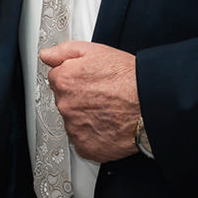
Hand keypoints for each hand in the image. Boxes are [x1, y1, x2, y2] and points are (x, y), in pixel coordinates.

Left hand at [39, 40, 140, 162]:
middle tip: (102, 96)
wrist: (151, 104)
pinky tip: (108, 126)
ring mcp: (74, 128)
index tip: (89, 81)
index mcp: (63, 81)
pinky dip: (93, 136)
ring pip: (74, 122)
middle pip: (65, 101)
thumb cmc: (129, 79)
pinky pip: (83, 141)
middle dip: (79, 99)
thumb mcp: (95, 51)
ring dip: (85, 118)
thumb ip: (64, 52)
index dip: (75, 79)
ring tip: (108, 111)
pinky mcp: (86, 146)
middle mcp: (65, 105)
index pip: (57, 80)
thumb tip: (47, 55)